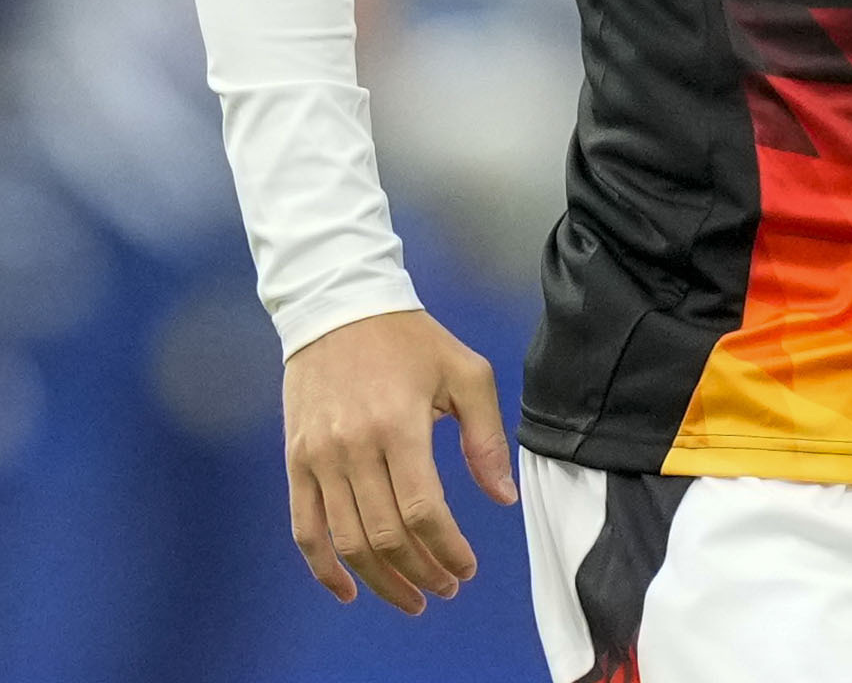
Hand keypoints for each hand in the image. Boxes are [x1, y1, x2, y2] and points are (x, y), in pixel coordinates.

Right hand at [282, 309, 518, 613]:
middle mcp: (352, 448)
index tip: (467, 568)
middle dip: (420, 572)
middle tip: (446, 588)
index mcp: (399, 425)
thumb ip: (486, 439)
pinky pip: (304, 528)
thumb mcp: (467, 373)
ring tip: (412, 597)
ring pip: (346, 541)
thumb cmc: (412, 340)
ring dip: (380, 580)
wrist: (338, 308)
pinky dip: (323, 568)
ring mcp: (318, 458)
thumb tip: (502, 498)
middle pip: (385, 535)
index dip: (447, 549)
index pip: (423, 510)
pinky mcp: (295, 462)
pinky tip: (349, 590)